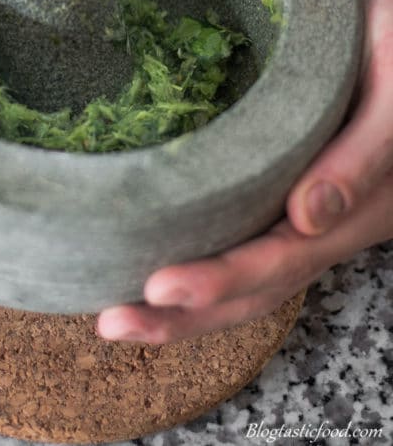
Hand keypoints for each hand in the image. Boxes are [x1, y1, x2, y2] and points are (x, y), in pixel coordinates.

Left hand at [98, 0, 392, 343]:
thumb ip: (362, 156)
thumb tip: (307, 218)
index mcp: (362, 209)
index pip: (282, 260)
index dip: (220, 280)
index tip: (157, 287)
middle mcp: (333, 222)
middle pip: (258, 286)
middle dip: (187, 315)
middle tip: (114, 321)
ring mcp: (313, 209)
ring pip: (250, 269)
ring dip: (189, 301)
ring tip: (121, 312)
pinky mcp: (293, 184)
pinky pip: (247, 232)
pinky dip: (203, 255)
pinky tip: (158, 255)